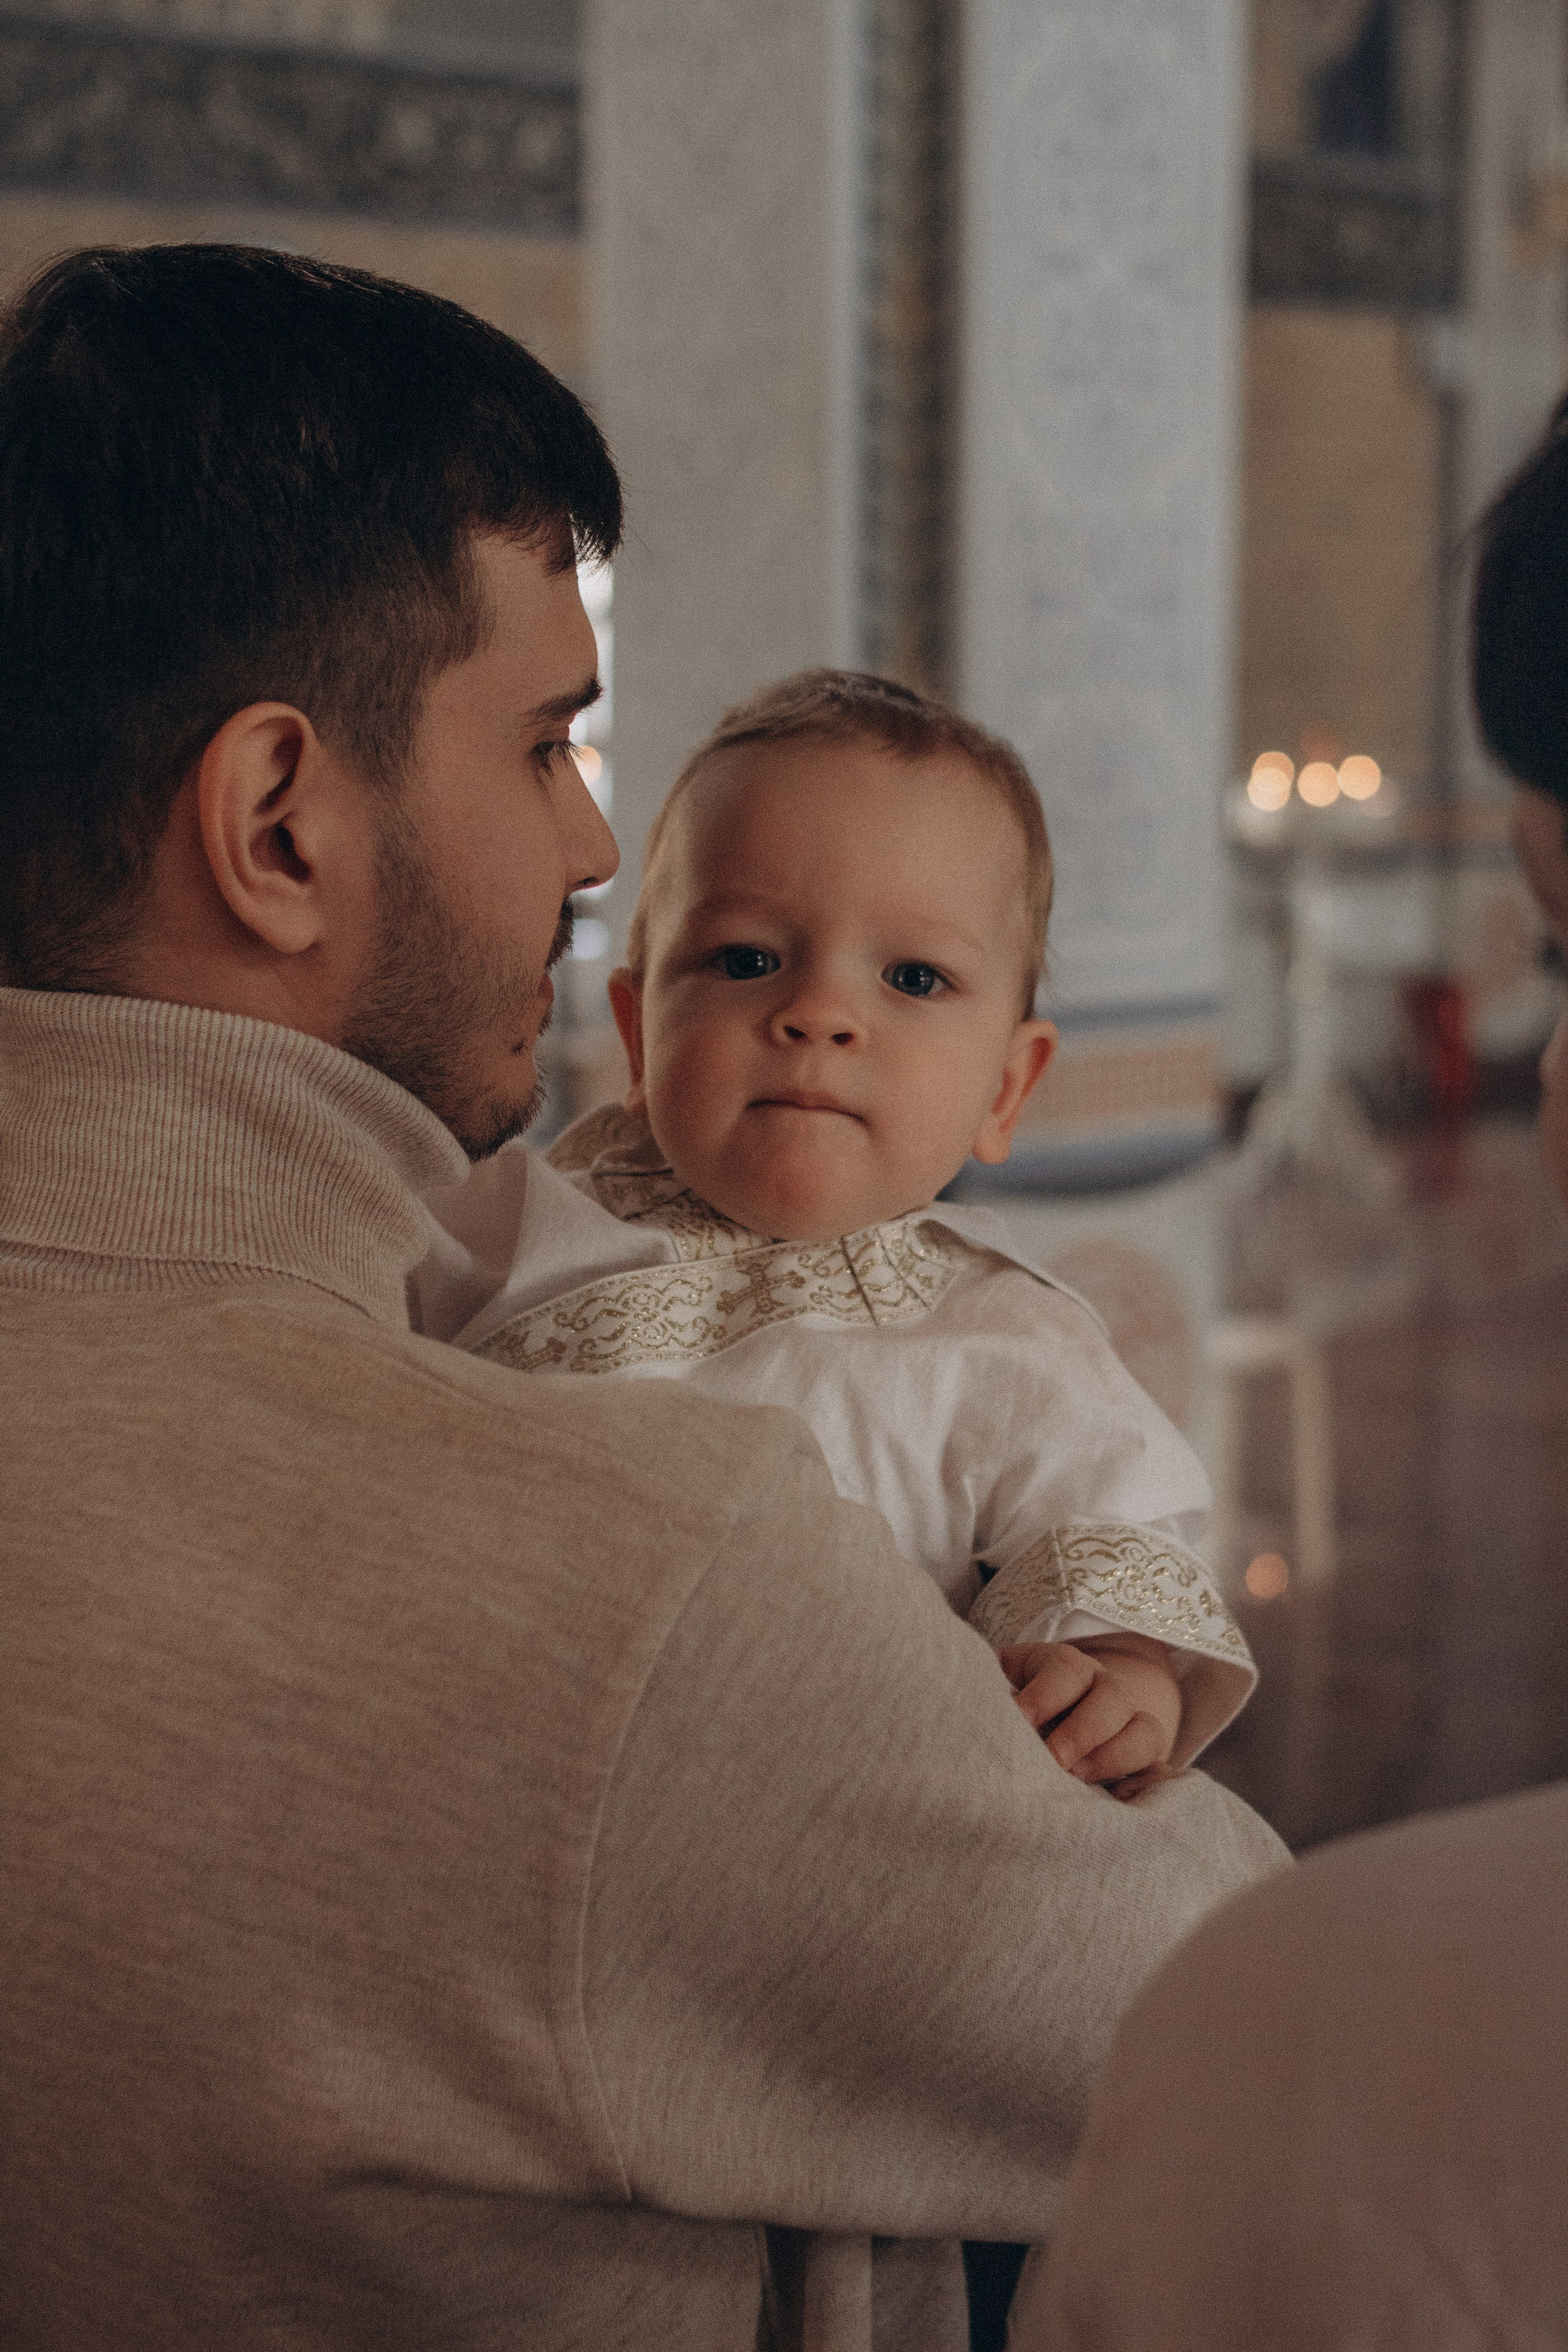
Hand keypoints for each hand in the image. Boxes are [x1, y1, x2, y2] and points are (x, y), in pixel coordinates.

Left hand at [998, 1632, 1181, 1785]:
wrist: (1055, 1726)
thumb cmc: (1016, 1711)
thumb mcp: (1004, 1693)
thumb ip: (994, 1695)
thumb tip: (977, 1706)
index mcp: (1067, 1668)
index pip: (1066, 1670)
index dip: (1044, 1694)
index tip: (1018, 1719)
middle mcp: (1106, 1691)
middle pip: (1112, 1697)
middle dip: (1082, 1730)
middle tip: (1053, 1759)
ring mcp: (1132, 1725)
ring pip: (1146, 1730)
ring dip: (1114, 1756)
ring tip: (1079, 1780)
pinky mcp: (1145, 1764)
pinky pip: (1163, 1772)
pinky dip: (1152, 1785)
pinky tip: (1123, 1801)